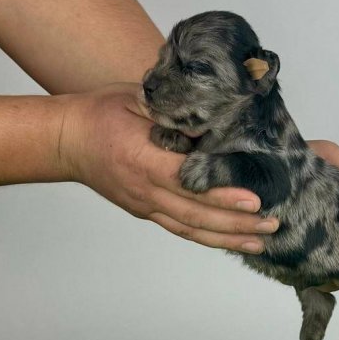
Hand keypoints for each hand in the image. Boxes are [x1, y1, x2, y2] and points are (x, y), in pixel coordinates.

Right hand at [57, 83, 278, 252]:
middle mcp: (144, 189)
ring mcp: (145, 205)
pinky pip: (181, 229)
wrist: (66, 140)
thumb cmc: (102, 112)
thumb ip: (172, 110)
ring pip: (191, 228)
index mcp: (141, 159)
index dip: (221, 194)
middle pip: (196, 213)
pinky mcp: (146, 211)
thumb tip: (214, 118)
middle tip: (273, 222)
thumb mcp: (136, 98)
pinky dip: (208, 238)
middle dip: (237, 222)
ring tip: (262, 239)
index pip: (188, 181)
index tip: (253, 199)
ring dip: (228, 237)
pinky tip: (233, 241)